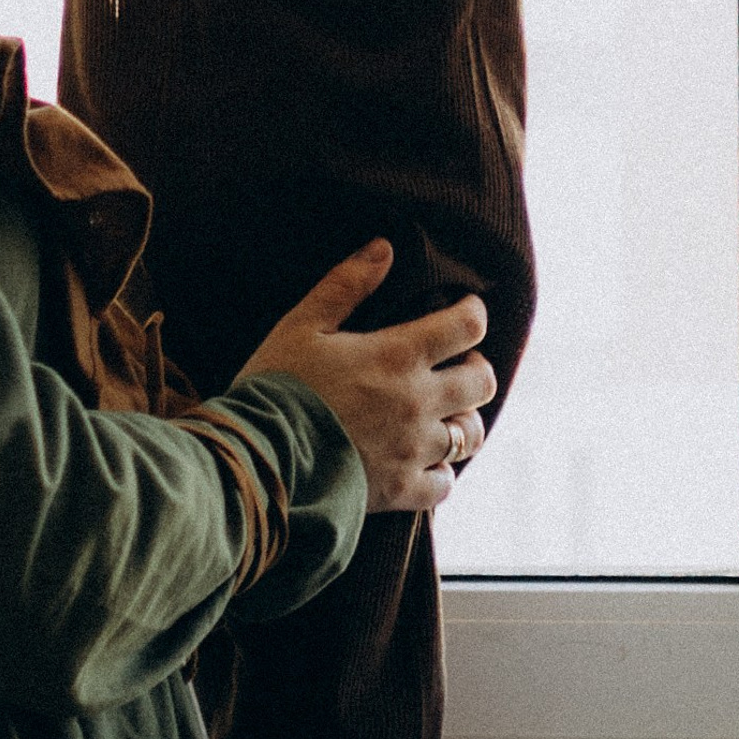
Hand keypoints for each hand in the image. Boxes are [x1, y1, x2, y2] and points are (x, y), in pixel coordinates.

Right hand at [235, 241, 494, 513]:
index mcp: (399, 356)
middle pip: (483, 382)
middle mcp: (418, 401)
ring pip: (472, 434)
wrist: (255, 461)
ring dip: (464, 420)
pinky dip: (441, 473)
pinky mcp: (400, 490)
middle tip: (455, 366)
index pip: (468, 326)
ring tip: (445, 415)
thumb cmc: (274, 387)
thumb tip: (383, 248)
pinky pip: (444, 484)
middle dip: (475, 369)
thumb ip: (345, 286)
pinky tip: (423, 462)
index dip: (472, 314)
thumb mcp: (301, 325)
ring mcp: (413, 448)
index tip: (462, 313)